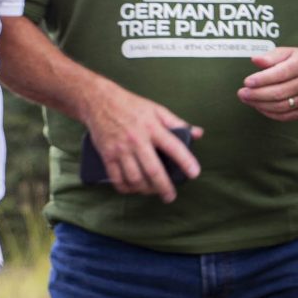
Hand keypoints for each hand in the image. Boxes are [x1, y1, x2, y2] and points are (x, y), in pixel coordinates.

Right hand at [83, 83, 202, 199]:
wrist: (99, 101)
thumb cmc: (131, 105)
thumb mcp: (157, 109)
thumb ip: (177, 123)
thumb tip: (198, 133)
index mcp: (152, 128)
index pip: (173, 147)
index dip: (185, 161)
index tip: (194, 174)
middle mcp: (137, 140)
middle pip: (153, 170)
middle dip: (164, 187)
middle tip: (170, 196)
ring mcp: (120, 149)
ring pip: (135, 178)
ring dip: (146, 190)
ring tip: (153, 192)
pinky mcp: (107, 155)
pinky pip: (116, 178)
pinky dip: (125, 188)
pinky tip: (133, 190)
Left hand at [239, 47, 297, 122]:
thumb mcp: (286, 52)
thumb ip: (270, 56)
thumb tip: (255, 60)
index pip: (279, 75)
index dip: (261, 80)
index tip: (246, 82)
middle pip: (279, 93)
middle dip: (257, 95)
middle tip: (242, 93)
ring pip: (281, 106)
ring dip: (260, 105)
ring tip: (247, 100)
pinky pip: (286, 116)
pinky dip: (270, 113)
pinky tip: (259, 107)